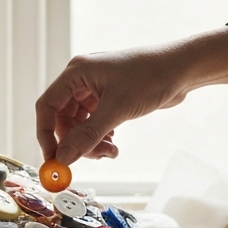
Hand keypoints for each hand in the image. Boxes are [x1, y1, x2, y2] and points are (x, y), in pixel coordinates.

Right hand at [35, 27, 227, 164]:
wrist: (182, 68)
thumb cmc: (151, 77)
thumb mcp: (117, 109)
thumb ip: (88, 135)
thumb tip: (64, 157)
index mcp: (76, 73)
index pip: (47, 106)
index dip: (45, 134)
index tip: (53, 159)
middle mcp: (81, 79)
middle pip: (62, 119)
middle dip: (74, 142)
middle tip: (92, 158)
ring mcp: (95, 89)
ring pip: (79, 124)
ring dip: (90, 142)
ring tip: (110, 150)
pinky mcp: (108, 98)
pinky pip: (93, 123)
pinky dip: (100, 136)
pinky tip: (114, 144)